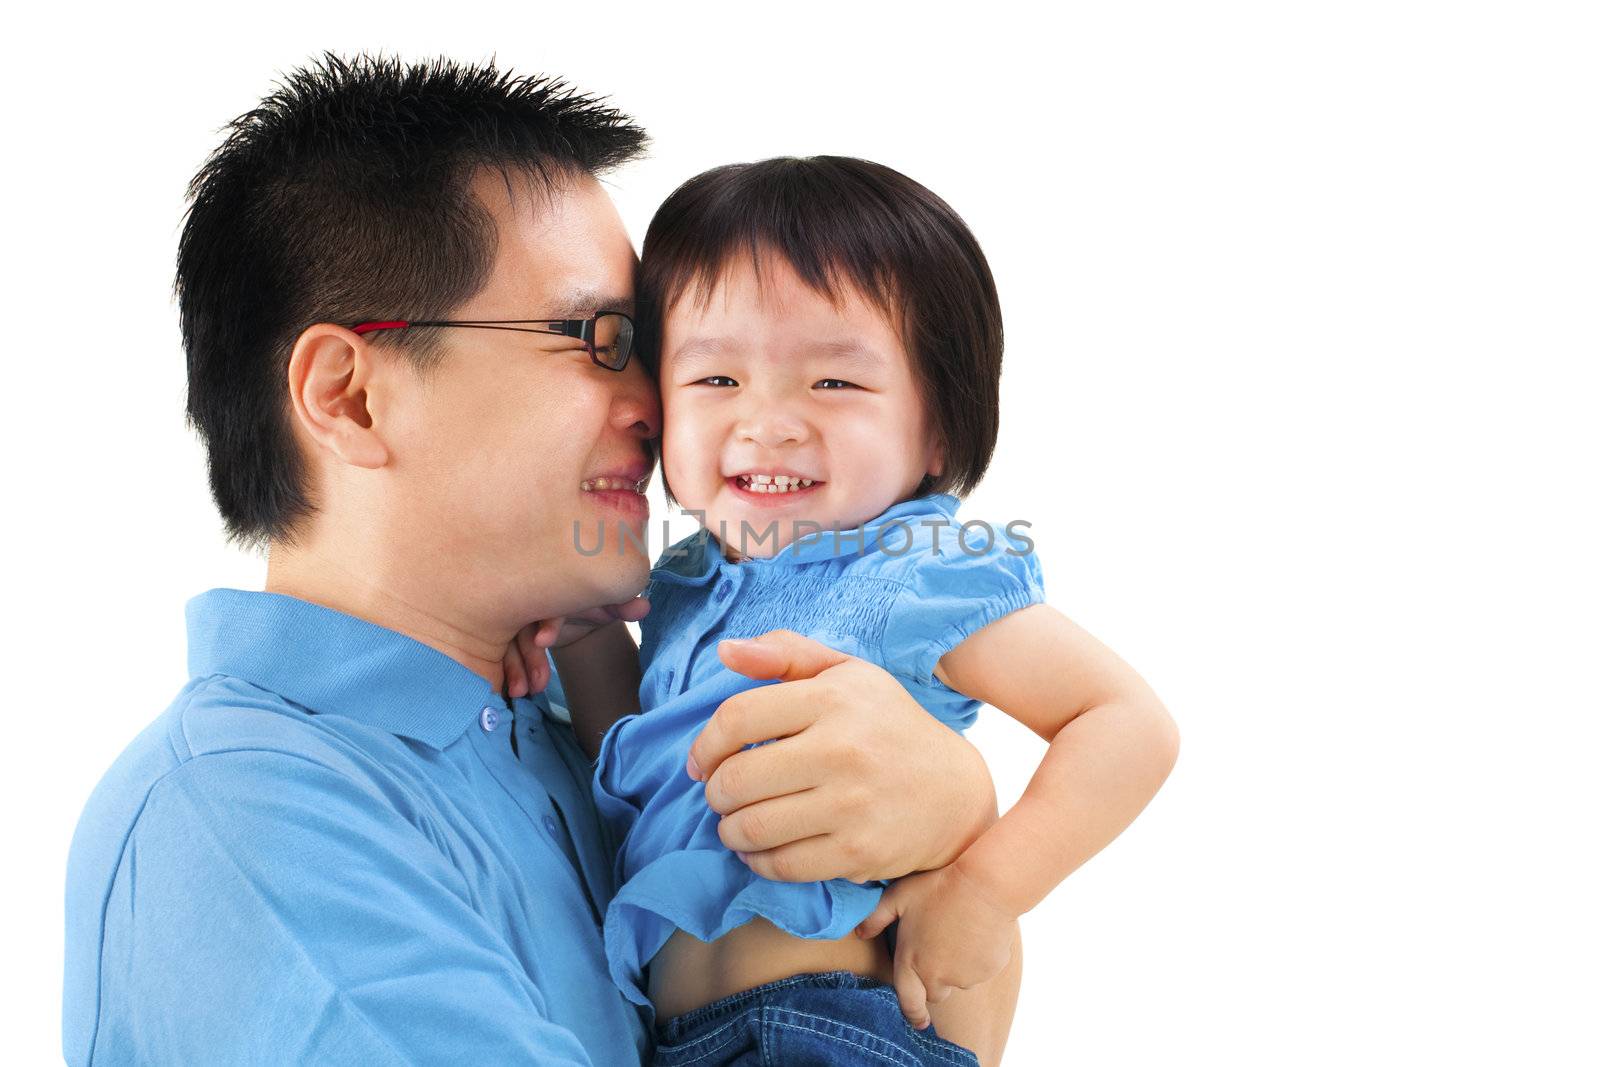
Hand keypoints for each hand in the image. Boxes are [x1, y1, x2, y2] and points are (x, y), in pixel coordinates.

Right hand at [502, 597, 648, 697]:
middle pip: (520, 621)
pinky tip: (510, 690)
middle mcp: (531, 597)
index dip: (546, 620)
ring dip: (513, 666)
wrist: (580, 610)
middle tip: (536, 683)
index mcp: (555, 583)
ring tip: (522, 692)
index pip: (546, 600)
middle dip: (525, 653)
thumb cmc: (596, 601)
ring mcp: (517, 614)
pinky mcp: (509, 631)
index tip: (544, 641)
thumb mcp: (610, 603)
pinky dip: (506, 669)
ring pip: (509, 638)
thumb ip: (625, 604)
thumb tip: (644, 606)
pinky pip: (503, 648)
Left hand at [686, 629, 997, 882]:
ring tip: (735, 823)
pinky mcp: (857, 851)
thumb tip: (724, 651)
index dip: (705, 744)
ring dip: (730, 830)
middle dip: (715, 792)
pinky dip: (758, 862)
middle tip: (720, 795)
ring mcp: (850, 804)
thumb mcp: (848, 675)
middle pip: (737, 779)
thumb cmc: (888, 726)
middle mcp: (841, 749)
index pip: (738, 718)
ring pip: (753, 827)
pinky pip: (781, 865)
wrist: (955, 792)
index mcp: (832, 698)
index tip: (699, 762)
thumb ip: (786, 654)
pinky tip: (760, 850)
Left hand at [854, 865, 1018, 1029]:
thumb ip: (875, 917)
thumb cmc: (939, 887)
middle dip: (934, 979)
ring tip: (959, 931)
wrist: (985, 884)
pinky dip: (979, 958)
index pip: (908, 1002)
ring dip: (958, 967)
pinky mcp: (990, 970)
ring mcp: (966, 976)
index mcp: (912, 963)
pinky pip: (982, 970)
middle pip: (934, 992)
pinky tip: (978, 931)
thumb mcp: (899, 896)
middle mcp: (938, 978)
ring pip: (960, 981)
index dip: (912, 1014)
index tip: (918, 1021)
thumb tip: (860, 933)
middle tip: (938, 947)